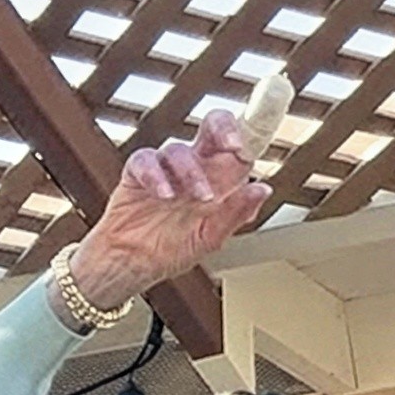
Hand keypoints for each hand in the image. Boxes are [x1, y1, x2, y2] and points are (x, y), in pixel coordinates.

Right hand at [69, 110, 268, 311]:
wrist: (133, 265)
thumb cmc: (171, 250)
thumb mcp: (210, 238)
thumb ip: (235, 213)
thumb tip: (261, 190)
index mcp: (215, 180)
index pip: (234, 147)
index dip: (246, 138)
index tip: (251, 148)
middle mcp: (191, 168)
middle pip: (210, 128)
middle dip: (223, 129)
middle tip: (232, 146)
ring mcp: (164, 169)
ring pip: (178, 150)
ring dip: (192, 172)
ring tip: (199, 198)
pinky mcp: (137, 174)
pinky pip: (145, 161)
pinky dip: (156, 176)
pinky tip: (164, 194)